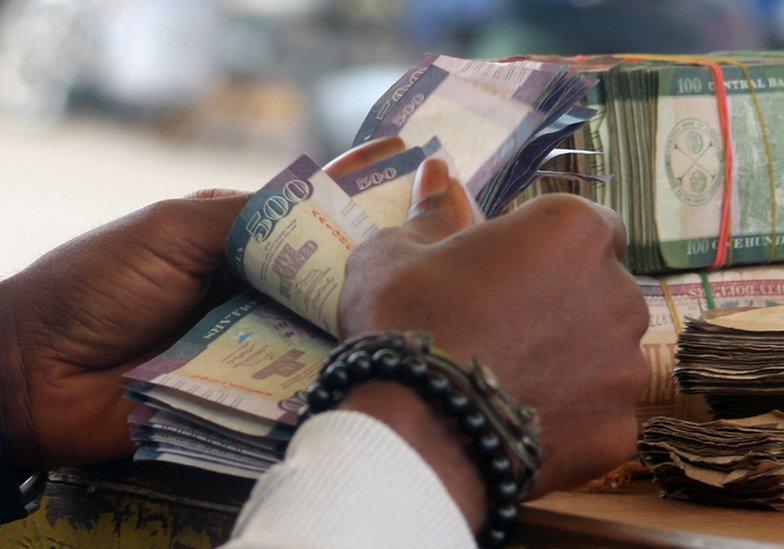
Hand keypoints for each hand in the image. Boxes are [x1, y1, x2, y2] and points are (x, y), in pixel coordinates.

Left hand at [0, 138, 405, 466]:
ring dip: (347, 330)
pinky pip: (291, 387)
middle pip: (324, 282)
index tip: (415, 188)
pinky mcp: (242, 395)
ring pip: (316, 334)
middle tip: (419, 270)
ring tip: (400, 322)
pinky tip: (357, 370)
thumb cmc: (96, 284)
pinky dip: (319, 380)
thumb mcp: (173, 229)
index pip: (309, 222)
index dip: (356, 207)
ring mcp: (250, 344)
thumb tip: (322, 201)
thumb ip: (247, 216)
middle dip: (365, 277)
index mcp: (235, 242)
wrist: (33, 371)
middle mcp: (251, 291)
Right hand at [338, 159, 649, 526]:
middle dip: (568, 309)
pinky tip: (521, 425)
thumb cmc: (406, 321)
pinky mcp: (620, 429)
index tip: (519, 275)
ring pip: (608, 359)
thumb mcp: (399, 253)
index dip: (557, 251)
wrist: (414, 427)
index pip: (594, 228)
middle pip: (605, 294)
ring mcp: (626, 365)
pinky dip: (571, 422)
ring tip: (513, 386)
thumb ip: (433, 212)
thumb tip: (437, 172)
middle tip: (507, 333)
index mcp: (573, 230)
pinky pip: (600, 417)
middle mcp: (619, 291)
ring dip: (574, 366)